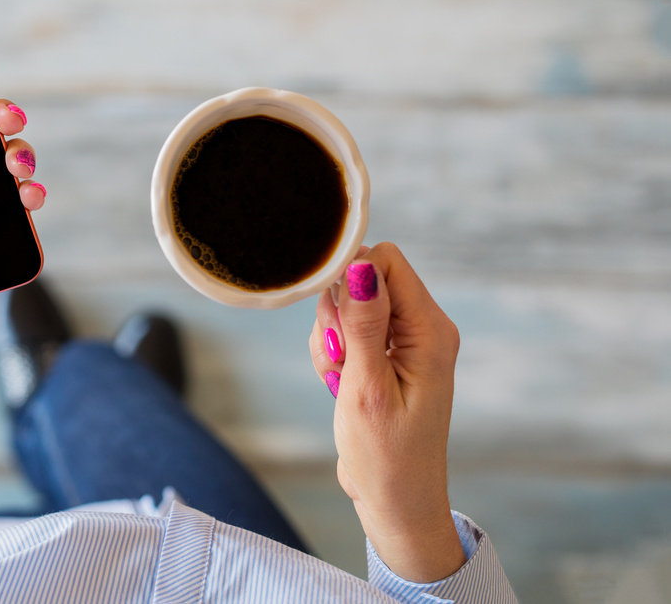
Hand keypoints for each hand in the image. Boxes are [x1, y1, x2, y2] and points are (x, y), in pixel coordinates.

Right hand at [309, 242, 465, 581]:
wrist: (395, 501)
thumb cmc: (386, 456)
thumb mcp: (367, 389)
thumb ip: (363, 324)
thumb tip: (359, 266)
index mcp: (431, 331)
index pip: (385, 261)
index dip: (349, 280)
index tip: (336, 326)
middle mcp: (424, 328)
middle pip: (364, 278)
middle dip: (338, 315)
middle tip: (340, 361)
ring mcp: (406, 341)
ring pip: (350, 304)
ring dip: (332, 337)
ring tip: (340, 380)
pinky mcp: (388, 354)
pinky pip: (350, 329)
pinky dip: (334, 352)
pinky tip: (340, 384)